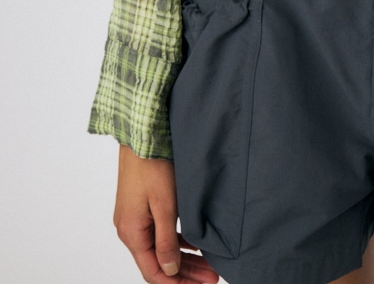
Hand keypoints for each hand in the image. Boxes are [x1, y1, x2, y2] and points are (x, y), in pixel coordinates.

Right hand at [114, 144, 218, 282]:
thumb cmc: (152, 166)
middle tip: (211, 278)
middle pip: (158, 262)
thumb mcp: (164, 206)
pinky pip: (160, 232)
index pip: (152, 271)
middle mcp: (130, 229)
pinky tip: (195, 244)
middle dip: (185, 273)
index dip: (177, 283)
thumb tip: (170, 269)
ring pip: (160, 247)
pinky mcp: (142, 206)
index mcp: (132, 233)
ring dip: (184, 258)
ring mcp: (135, 218)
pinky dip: (177, 240)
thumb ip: (166, 240)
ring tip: (208, 265)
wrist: (141, 135)